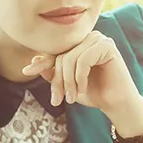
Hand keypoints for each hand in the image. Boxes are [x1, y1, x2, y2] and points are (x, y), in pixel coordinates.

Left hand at [21, 31, 141, 114]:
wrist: (116, 104)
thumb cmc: (94, 93)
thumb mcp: (68, 84)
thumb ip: (54, 72)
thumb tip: (35, 61)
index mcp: (79, 44)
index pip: (56, 51)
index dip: (42, 62)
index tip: (26, 72)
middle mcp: (88, 38)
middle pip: (61, 55)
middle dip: (57, 80)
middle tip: (58, 99)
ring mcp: (98, 39)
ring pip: (69, 58)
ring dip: (68, 82)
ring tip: (71, 99)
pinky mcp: (107, 46)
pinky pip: (83, 60)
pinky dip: (79, 78)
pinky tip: (83, 89)